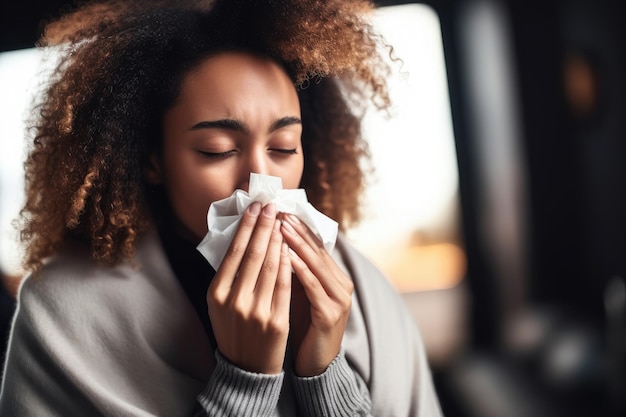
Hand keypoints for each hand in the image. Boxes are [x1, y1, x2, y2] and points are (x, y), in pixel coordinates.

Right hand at [206, 202, 291, 373]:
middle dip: (263, 226)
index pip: (233, 252)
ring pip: (268, 267)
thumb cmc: (234, 330)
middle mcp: (233, 301)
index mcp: (215, 294)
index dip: (246, 227)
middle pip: (251, 254)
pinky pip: (283, 286)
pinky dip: (287, 264)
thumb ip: (228, 276)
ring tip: (282, 220)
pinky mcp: (276, 322)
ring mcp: (255, 312)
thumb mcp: (219, 305)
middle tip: (271, 205)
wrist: (246, 370)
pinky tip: (290, 248)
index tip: (255, 207)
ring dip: (276, 239)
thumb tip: (242, 238)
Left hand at [280, 214, 353, 375]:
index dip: (299, 227)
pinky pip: (313, 287)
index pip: (316, 245)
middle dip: (296, 230)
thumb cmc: (304, 326)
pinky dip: (299, 270)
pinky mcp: (330, 314)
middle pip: (317, 250)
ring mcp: (338, 299)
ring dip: (297, 244)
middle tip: (279, 211)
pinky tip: (287, 257)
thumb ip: (294, 270)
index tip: (280, 210)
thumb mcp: (300, 293)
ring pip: (316, 264)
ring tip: (281, 227)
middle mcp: (342, 284)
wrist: (315, 365)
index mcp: (335, 277)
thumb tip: (274, 240)